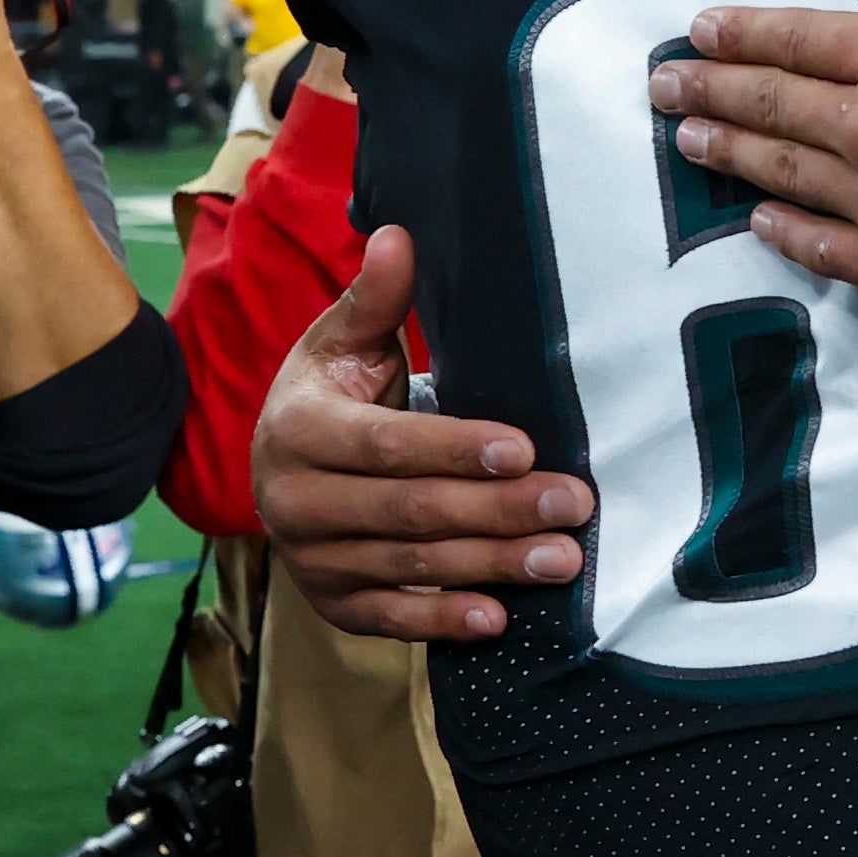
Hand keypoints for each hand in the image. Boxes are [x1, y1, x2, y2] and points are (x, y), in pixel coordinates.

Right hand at [252, 225, 587, 639]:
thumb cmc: (331, 393)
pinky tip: (499, 619)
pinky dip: (443, 621)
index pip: (386, 445)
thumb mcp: (343, 343)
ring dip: (492, 566)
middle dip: (498, 510)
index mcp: (299, 430)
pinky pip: (391, 618)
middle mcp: (294, 502)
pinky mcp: (332, 603)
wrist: (283, 465)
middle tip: (574, 503)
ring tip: (563, 559)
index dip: (455, 448)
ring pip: (412, 566)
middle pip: (410, 511)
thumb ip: (375, 299)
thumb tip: (399, 235)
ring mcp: (312, 559)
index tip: (524, 447)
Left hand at [652, 0, 857, 325]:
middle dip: (710, 90)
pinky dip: (784, 233)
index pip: (801, 39)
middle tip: (659, 87)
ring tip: (687, 140)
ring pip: (784, 175)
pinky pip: (823, 249)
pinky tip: (760, 222)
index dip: (743, 32)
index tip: (698, 31)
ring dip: (730, 153)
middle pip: (773, 105)